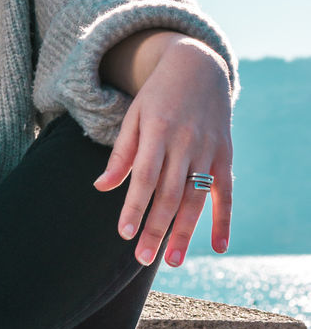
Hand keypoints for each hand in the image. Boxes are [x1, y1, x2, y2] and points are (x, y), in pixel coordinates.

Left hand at [92, 36, 233, 265]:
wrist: (198, 67)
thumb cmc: (157, 96)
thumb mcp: (133, 116)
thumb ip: (121, 154)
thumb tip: (101, 188)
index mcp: (157, 130)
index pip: (145, 175)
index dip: (135, 205)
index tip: (125, 233)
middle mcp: (185, 142)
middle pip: (171, 192)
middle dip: (157, 227)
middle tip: (143, 258)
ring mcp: (209, 149)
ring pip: (197, 197)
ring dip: (186, 232)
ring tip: (172, 261)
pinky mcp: (226, 155)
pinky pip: (226, 192)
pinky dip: (224, 220)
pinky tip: (219, 247)